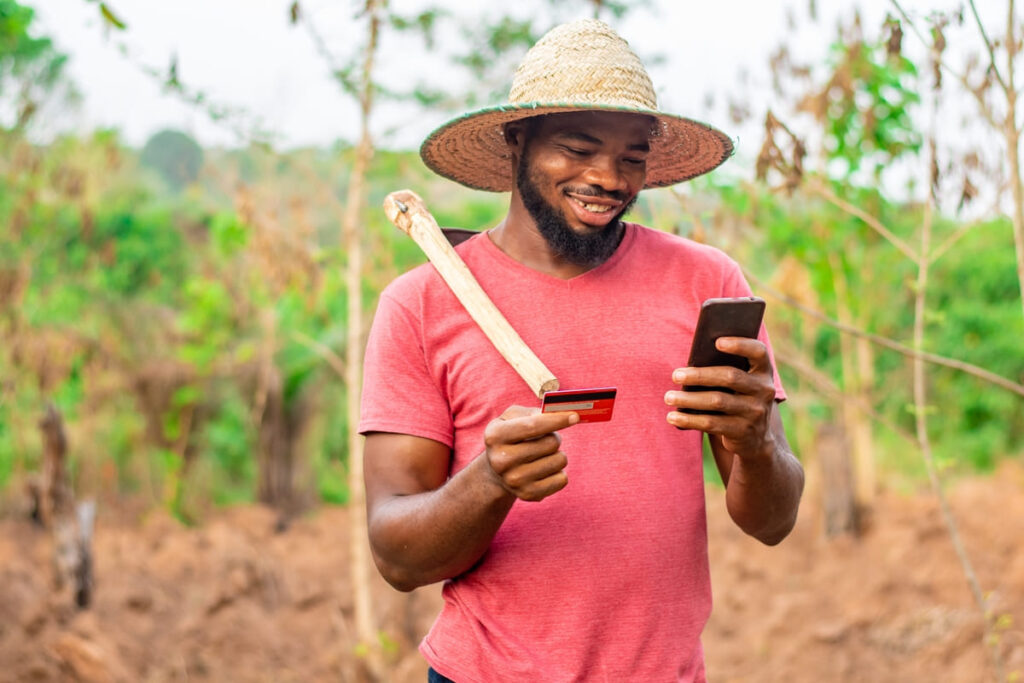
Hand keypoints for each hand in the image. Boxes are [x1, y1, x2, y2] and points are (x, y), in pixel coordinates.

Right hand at [483, 405, 578, 501]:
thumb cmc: (510, 436)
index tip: (575, 416)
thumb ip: (533, 412)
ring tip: (544, 455)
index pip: (533, 426)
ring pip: (559, 461)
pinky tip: (545, 470)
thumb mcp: (511, 418)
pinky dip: (559, 472)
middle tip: (547, 439)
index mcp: (495, 436)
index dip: (557, 420)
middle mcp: (501, 461)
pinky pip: (562, 479)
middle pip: (550, 443)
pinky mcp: (528, 494)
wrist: (496, 471)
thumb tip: (558, 414)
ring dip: (557, 454)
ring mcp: (514, 480)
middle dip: (555, 438)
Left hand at [665, 337, 776, 461]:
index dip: (740, 345)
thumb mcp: (739, 384)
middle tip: (675, 375)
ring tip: (668, 397)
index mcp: (763, 372)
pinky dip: (689, 419)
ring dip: (689, 399)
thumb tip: (687, 367)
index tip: (717, 342)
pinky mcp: (743, 432)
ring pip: (717, 401)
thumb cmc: (736, 399)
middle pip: (729, 377)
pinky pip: (712, 423)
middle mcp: (764, 390)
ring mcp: (755, 412)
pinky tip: (672, 417)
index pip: (758, 352)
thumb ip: (724, 371)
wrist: (755, 438)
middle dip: (699, 375)